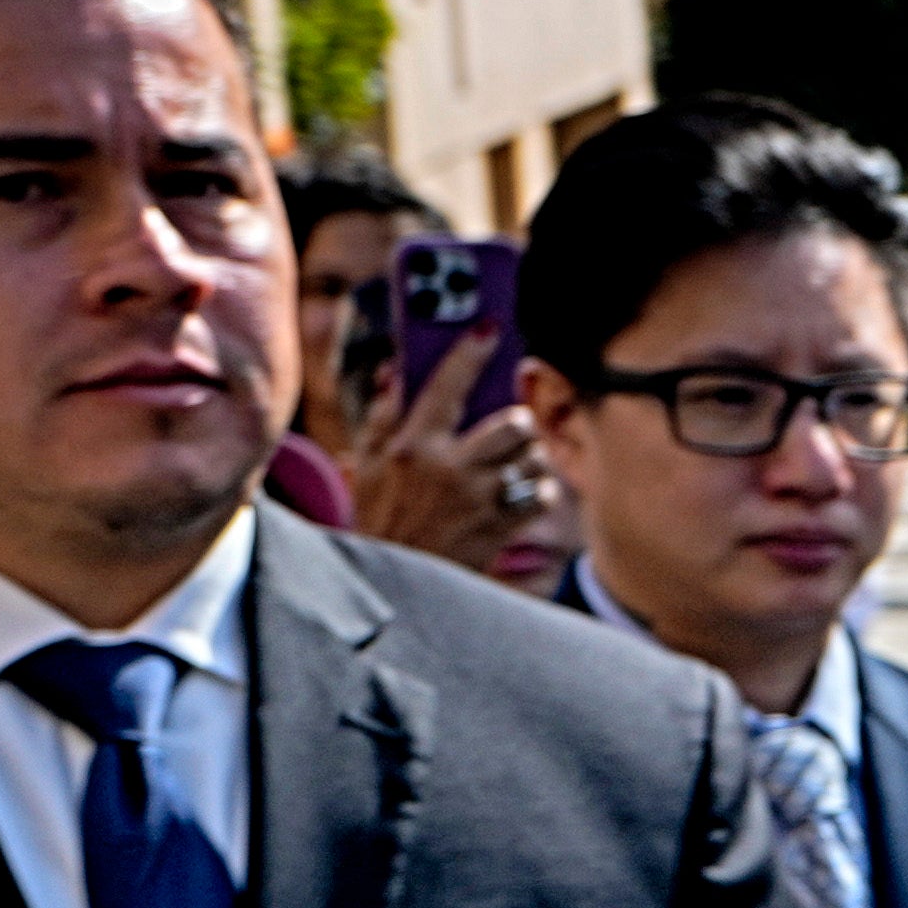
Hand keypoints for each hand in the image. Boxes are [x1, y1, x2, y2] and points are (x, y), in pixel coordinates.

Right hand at [329, 341, 551, 569]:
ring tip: (510, 468)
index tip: (489, 326)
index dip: (470, 351)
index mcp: (411, 445)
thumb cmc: (380, 518)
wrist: (395, 580)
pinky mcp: (500, 527)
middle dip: (518, 424)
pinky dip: (536, 492)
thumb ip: (382, 416)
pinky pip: (540, 494)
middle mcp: (447, 467)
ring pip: (532, 458)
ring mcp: (477, 498)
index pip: (445, 385)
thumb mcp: (367, 465)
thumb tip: (394, 371)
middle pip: (513, 423)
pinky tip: (516, 497)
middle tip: (508, 431)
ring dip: (529, 460)